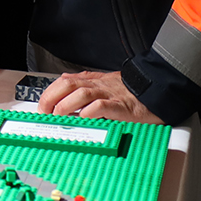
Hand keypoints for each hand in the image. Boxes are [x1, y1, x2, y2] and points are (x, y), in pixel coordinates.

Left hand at [37, 70, 164, 124]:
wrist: (158, 90)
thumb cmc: (132, 92)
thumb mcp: (105, 85)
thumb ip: (86, 86)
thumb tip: (64, 88)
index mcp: (93, 81)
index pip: (64, 81)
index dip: (49, 93)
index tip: (41, 107)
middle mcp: (98, 85)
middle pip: (67, 85)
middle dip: (51, 99)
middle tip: (45, 114)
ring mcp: (109, 95)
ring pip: (80, 94)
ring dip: (65, 106)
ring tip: (58, 118)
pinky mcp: (120, 106)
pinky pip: (100, 106)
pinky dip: (88, 112)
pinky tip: (82, 119)